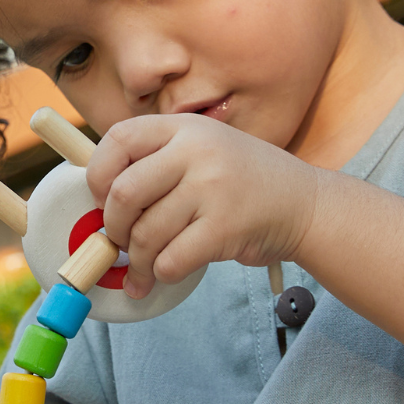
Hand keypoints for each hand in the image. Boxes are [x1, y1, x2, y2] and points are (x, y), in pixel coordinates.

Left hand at [90, 115, 321, 296]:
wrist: (305, 204)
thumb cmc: (242, 182)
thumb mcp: (203, 150)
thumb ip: (157, 162)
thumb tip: (98, 200)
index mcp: (184, 128)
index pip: (119, 139)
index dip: (98, 173)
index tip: (101, 198)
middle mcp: (197, 152)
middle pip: (125, 193)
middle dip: (114, 227)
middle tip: (120, 242)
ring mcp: (213, 189)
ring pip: (146, 234)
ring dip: (137, 261)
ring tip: (141, 270)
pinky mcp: (225, 228)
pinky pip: (171, 259)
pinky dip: (160, 274)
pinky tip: (163, 275)